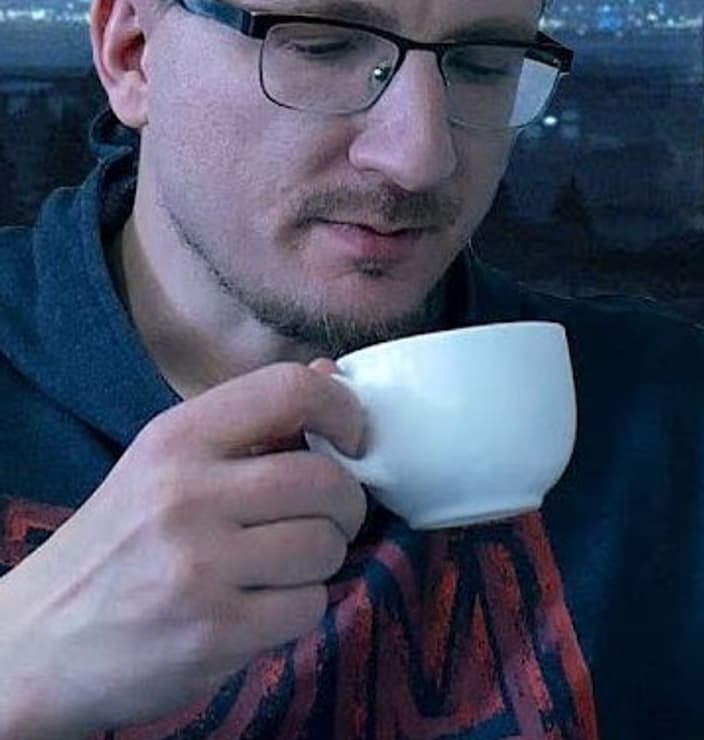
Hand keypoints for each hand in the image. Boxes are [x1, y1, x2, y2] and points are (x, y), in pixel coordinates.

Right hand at [0, 361, 366, 738]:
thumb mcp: (163, 467)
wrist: (34, 646)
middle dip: (344, 505)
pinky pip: (309, 606)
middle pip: (326, 481)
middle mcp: (185, 496)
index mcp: (175, 440)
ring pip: (326, 547)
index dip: (344, 410)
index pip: (289, 391)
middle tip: (321, 520)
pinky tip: (257, 608)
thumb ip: (249, 424)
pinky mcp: (214, 632)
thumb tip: (333, 375)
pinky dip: (298, 611)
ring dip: (320, 562)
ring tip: (277, 568)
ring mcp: (199, 567)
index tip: (352, 441)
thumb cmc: (115, 548)